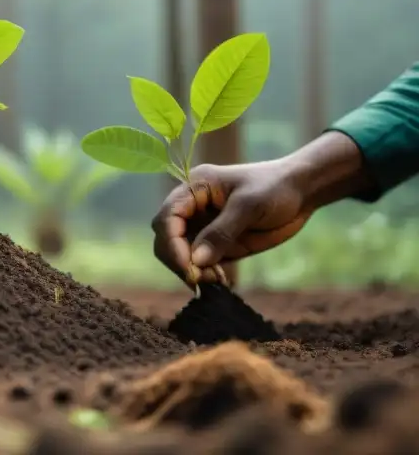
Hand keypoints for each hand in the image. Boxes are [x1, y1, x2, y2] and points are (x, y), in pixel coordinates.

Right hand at [151, 161, 314, 288]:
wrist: (301, 191)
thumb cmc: (275, 188)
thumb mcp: (249, 205)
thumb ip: (221, 232)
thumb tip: (195, 261)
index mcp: (193, 188)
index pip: (167, 217)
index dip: (171, 244)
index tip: (189, 268)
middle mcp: (192, 207)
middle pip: (166, 238)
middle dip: (179, 260)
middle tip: (200, 279)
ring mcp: (203, 226)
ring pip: (181, 254)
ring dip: (192, 271)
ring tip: (216, 280)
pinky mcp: (217, 243)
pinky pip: (200, 263)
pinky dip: (205, 275)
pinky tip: (222, 281)